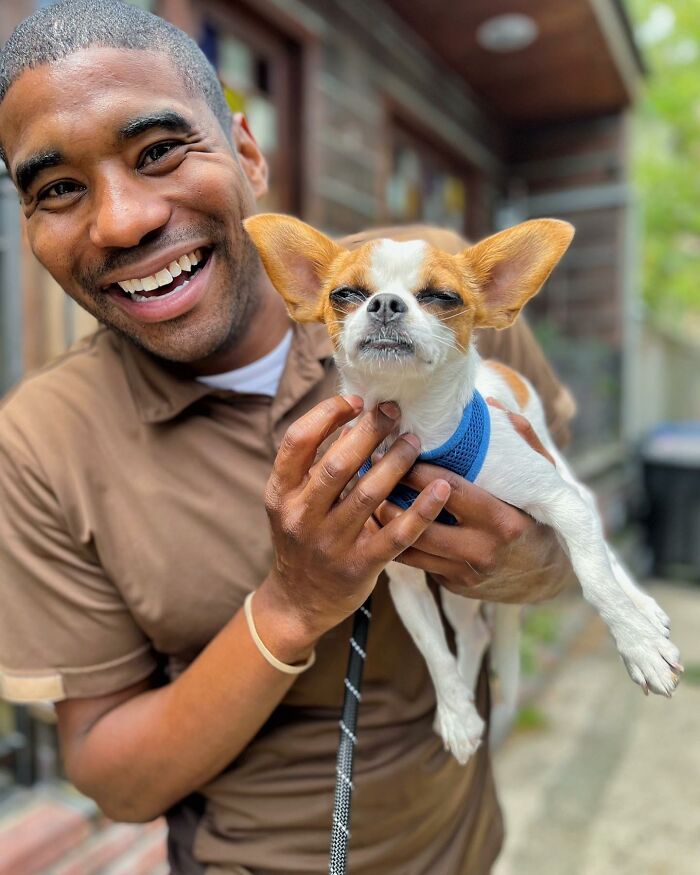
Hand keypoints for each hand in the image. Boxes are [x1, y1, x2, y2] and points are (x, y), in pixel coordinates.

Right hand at [259, 395, 451, 641]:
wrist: (299, 600)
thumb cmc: (303, 538)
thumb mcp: (293, 500)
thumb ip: (316, 463)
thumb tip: (352, 417)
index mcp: (281, 493)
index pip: (297, 441)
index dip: (326, 414)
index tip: (355, 401)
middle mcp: (301, 516)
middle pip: (337, 464)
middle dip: (369, 431)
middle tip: (393, 411)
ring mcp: (330, 543)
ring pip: (369, 494)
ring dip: (396, 462)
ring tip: (414, 440)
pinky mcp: (360, 565)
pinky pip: (396, 534)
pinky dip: (422, 510)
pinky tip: (440, 489)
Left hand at [373, 400, 572, 603]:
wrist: (545, 577)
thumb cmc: (538, 518)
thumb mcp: (540, 480)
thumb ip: (523, 441)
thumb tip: (493, 405)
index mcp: (502, 521)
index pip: (450, 491)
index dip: (418, 471)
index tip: (395, 449)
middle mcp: (481, 551)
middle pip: (420, 521)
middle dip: (389, 495)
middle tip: (369, 469)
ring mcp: (464, 573)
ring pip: (409, 546)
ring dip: (382, 520)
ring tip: (364, 492)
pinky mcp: (451, 584)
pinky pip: (413, 561)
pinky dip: (392, 539)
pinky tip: (376, 518)